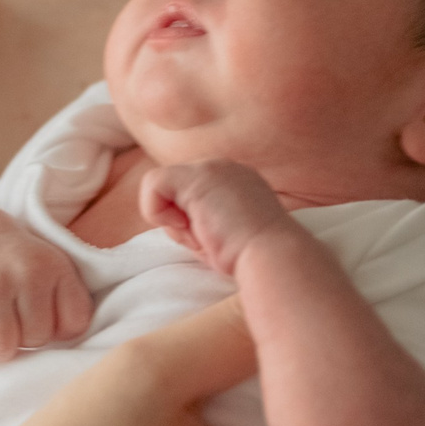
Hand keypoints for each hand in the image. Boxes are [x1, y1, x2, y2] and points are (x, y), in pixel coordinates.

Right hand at [0, 201, 91, 363]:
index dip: (58, 329)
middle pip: (37, 339)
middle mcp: (26, 272)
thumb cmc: (15, 263)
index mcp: (55, 266)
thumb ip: (64, 305)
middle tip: (14, 321)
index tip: (44, 316)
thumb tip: (54, 357)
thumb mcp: (49, 267)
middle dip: (25, 339)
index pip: (74, 325)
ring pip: (1, 348)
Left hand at [140, 159, 294, 274]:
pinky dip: (158, 212)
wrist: (272, 256)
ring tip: (203, 235)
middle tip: (208, 239)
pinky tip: (188, 226)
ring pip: (161, 187)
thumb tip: (173, 219)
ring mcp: (213, 168)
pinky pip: (152, 184)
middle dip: (181, 222)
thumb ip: (202, 219)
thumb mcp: (225, 232)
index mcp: (236, 181)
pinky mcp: (197, 176)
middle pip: (174, 191)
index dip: (191, 223)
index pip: (190, 195)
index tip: (215, 240)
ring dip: (173, 221)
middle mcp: (225, 168)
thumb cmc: (251, 258)